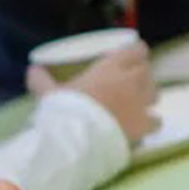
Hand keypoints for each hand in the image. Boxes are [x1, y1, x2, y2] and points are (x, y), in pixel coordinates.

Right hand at [26, 39, 159, 141]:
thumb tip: (31, 70)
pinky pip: (156, 120)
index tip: (128, 55)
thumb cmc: (65, 109)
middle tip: (126, 81)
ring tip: (134, 103)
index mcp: (111, 67)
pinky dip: (150, 122)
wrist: (78, 139)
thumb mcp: (48, 92)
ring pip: (155, 93)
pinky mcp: (144, 125)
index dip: (134, 52)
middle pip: (146, 71)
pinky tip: (140, 126)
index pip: (137, 50)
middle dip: (139, 74)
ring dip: (146, 96)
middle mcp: (131, 81)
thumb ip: (41, 80)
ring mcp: (141, 104)